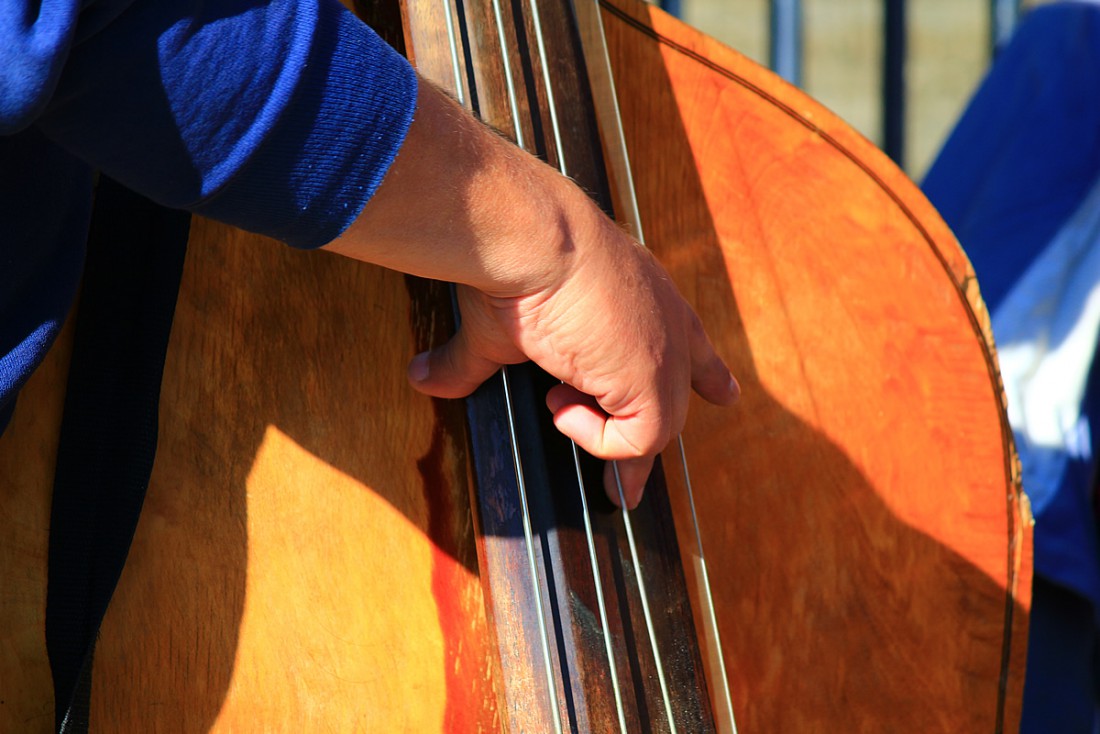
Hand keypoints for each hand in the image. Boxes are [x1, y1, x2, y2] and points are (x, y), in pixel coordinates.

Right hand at [326, 77, 737, 506]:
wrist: (535, 241)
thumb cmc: (518, 265)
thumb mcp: (497, 324)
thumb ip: (469, 361)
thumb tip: (421, 377)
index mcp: (643, 298)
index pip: (687, 340)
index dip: (704, 372)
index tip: (724, 393)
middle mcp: (666, 325)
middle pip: (680, 395)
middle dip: (650, 447)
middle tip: (628, 492)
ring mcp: (666, 356)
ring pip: (654, 429)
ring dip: (600, 435)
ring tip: (555, 403)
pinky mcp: (656, 384)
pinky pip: (636, 442)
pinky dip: (594, 437)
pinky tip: (561, 401)